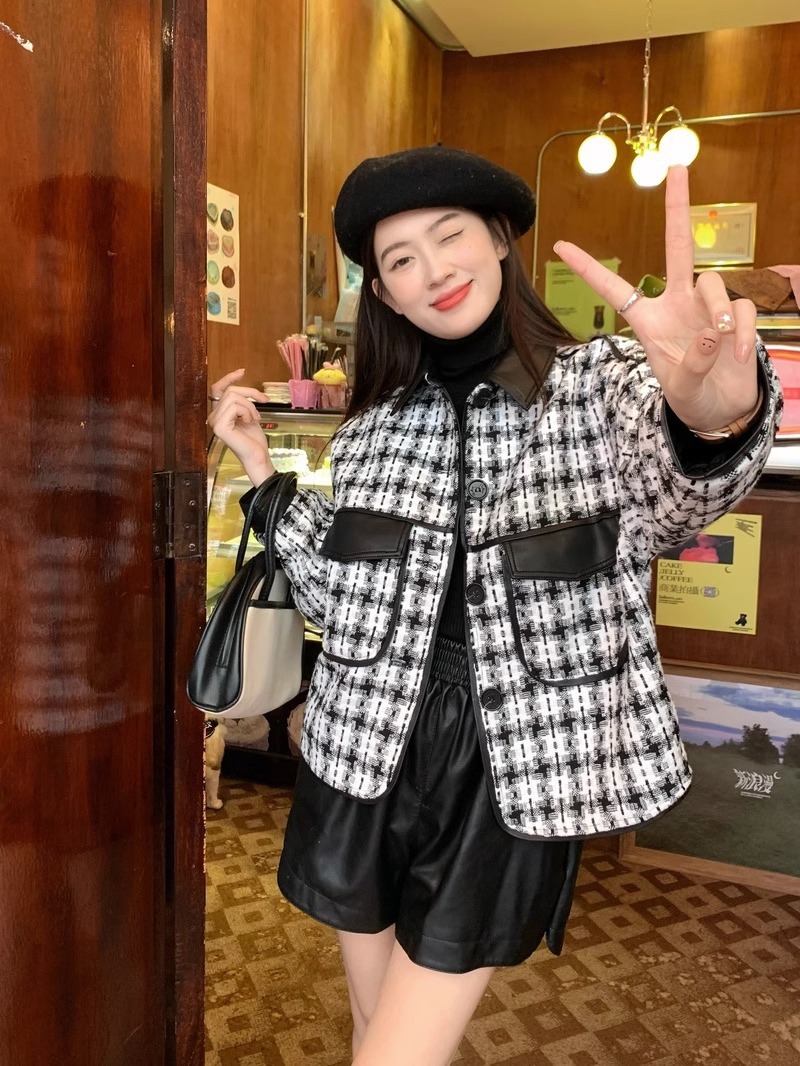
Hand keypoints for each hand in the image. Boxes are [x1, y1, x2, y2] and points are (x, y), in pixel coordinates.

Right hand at [207, 369, 274, 484]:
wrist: (258, 455)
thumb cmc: (254, 439)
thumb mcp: (248, 413)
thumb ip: (241, 399)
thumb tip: (240, 375)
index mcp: (219, 414)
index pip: (218, 390)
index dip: (229, 378)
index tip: (242, 371)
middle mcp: (213, 417)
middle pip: (230, 391)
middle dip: (250, 394)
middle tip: (262, 405)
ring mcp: (215, 422)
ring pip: (233, 397)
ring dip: (250, 406)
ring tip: (255, 418)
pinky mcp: (219, 426)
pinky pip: (235, 407)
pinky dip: (247, 412)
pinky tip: (249, 422)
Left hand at [554, 166, 758, 433]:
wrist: (722, 410)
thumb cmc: (691, 396)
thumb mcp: (682, 387)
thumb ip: (693, 364)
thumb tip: (712, 334)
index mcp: (648, 319)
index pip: (615, 289)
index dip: (589, 268)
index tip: (560, 246)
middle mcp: (677, 303)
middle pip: (679, 246)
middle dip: (678, 207)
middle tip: (676, 165)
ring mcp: (708, 307)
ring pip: (713, 283)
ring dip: (718, 311)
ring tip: (720, 342)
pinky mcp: (736, 315)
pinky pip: (742, 310)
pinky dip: (743, 332)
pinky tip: (740, 356)